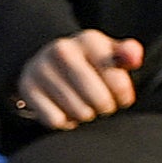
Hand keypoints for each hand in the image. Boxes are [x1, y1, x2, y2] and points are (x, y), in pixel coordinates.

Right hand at [11, 30, 141, 131]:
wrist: (49, 63)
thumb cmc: (91, 63)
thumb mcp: (112, 54)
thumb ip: (128, 54)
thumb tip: (134, 58)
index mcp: (89, 40)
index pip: (118, 81)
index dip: (124, 96)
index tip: (121, 96)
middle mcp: (62, 50)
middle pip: (98, 99)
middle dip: (106, 107)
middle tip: (103, 104)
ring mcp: (42, 68)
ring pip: (79, 112)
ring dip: (87, 115)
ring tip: (85, 105)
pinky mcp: (27, 87)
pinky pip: (56, 120)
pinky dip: (65, 122)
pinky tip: (67, 110)